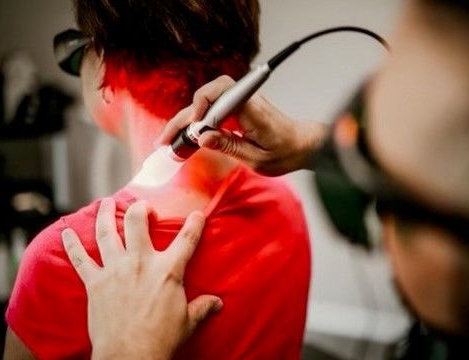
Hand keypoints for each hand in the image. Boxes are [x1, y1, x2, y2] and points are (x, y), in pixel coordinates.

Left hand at [61, 198, 222, 359]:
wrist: (129, 359)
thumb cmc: (162, 341)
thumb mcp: (188, 323)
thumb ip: (202, 307)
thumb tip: (219, 303)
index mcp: (168, 271)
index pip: (186, 240)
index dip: (194, 224)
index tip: (196, 214)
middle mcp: (140, 263)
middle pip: (138, 223)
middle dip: (141, 209)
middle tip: (143, 206)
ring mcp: (115, 270)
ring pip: (107, 233)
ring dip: (105, 215)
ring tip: (106, 202)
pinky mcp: (95, 283)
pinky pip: (80, 259)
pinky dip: (72, 244)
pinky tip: (66, 232)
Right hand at [156, 75, 328, 175]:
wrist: (303, 145)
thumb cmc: (286, 152)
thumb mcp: (257, 159)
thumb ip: (229, 147)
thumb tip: (202, 139)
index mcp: (252, 109)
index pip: (221, 92)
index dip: (202, 105)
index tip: (193, 128)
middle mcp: (245, 100)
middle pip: (206, 97)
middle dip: (183, 117)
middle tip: (164, 140)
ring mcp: (240, 103)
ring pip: (206, 103)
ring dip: (186, 120)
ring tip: (169, 141)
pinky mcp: (237, 110)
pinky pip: (212, 110)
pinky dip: (197, 122)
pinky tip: (185, 137)